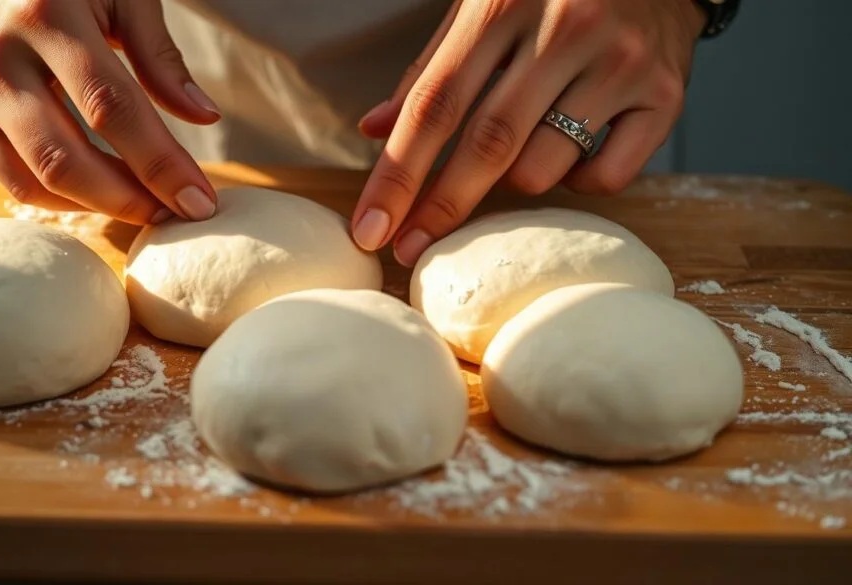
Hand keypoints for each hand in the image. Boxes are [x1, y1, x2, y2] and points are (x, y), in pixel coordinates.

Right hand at [0, 0, 220, 224]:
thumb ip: (161, 57)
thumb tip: (205, 116)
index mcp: (45, 16)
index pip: (111, 107)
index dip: (159, 162)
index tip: (199, 200)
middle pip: (68, 158)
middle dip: (131, 199)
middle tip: (178, 215)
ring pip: (40, 180)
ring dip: (102, 207)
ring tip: (150, 207)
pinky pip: (17, 183)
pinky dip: (67, 201)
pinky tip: (108, 196)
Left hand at [352, 0, 705, 264]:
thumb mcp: (482, 8)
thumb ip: (431, 68)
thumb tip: (374, 130)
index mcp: (503, 2)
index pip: (434, 105)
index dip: (397, 175)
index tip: (371, 228)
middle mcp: (565, 28)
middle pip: (488, 144)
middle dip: (441, 206)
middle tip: (410, 249)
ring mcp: (619, 61)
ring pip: (544, 167)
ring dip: (516, 179)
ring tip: (524, 146)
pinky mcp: (665, 92)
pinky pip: (608, 176)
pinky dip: (579, 181)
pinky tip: (575, 150)